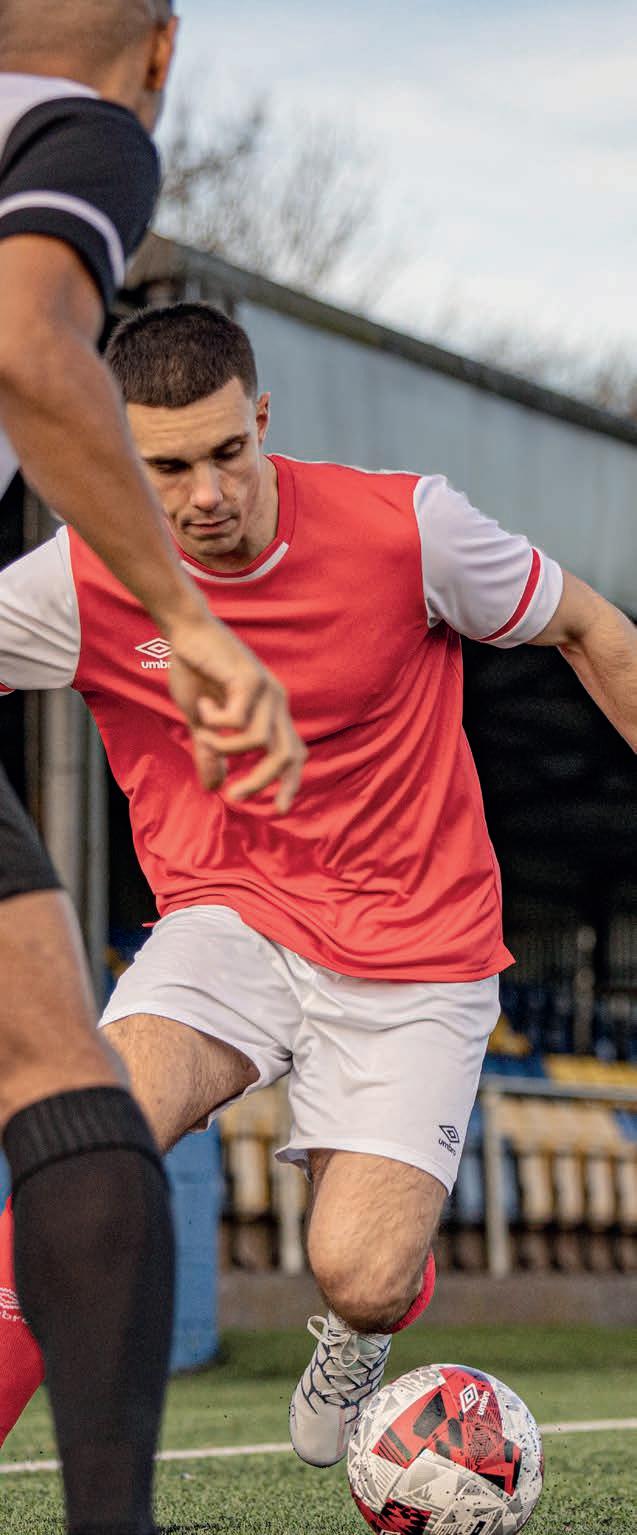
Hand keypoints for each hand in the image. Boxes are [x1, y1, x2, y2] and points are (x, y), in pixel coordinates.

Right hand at [168, 609, 306, 812]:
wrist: (186, 632)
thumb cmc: (195, 671)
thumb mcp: (200, 722)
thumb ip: (210, 752)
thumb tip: (213, 787)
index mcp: (271, 712)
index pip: (295, 753)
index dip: (292, 782)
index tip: (282, 811)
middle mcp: (276, 702)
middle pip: (287, 755)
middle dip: (262, 781)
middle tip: (235, 798)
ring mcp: (267, 690)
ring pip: (259, 741)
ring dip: (224, 747)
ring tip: (202, 731)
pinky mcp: (251, 678)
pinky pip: (238, 720)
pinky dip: (216, 722)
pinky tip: (203, 706)